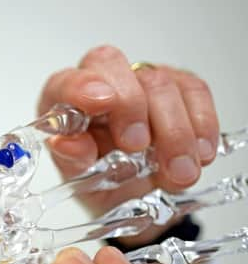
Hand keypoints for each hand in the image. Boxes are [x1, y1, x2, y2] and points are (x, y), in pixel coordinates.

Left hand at [38, 46, 218, 245]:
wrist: (135, 197)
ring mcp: (141, 80)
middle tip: (136, 145)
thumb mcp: (81, 181)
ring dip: (172, 131)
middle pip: (112, 66)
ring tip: (177, 172)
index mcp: (63, 101)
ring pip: (159, 82)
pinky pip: (194, 92)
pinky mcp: (178, 87)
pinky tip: (199, 153)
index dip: (81, 86)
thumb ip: (72, 160)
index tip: (99, 102)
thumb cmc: (100, 181)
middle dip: (130, 105)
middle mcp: (101, 81)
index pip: (66, 80)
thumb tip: (66, 143)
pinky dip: (200, 124)